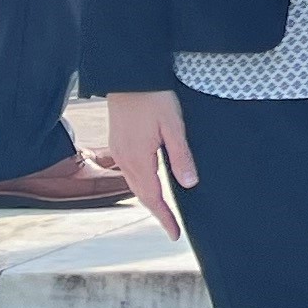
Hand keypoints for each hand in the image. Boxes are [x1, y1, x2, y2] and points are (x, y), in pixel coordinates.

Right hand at [103, 88, 195, 243]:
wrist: (129, 74)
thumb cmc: (154, 96)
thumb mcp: (173, 126)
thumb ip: (181, 156)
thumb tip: (190, 184)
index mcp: (139, 158)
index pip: (153, 197)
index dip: (165, 217)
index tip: (175, 234)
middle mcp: (125, 158)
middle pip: (141, 194)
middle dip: (156, 211)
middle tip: (171, 227)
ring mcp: (118, 149)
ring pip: (133, 183)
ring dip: (148, 198)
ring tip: (162, 209)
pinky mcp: (118, 141)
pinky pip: (129, 170)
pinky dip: (140, 183)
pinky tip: (149, 181)